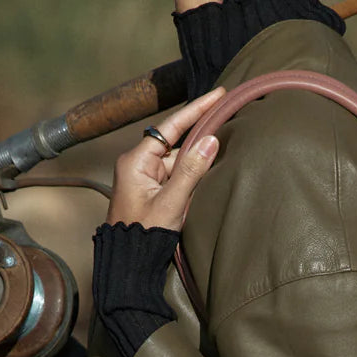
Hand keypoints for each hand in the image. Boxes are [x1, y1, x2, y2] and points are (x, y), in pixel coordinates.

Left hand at [107, 88, 225, 229]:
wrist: (128, 262)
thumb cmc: (144, 233)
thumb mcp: (171, 202)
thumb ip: (191, 171)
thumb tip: (211, 140)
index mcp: (136, 161)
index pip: (170, 127)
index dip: (196, 110)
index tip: (218, 94)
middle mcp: (139, 164)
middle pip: (176, 141)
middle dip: (201, 132)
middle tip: (228, 113)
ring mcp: (146, 178)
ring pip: (179, 159)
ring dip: (199, 156)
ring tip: (226, 142)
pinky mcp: (153, 191)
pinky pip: (177, 174)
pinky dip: (193, 172)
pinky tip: (211, 166)